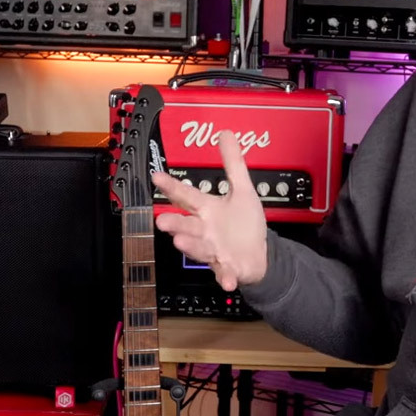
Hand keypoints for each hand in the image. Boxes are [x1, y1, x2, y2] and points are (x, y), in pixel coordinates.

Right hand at [152, 131, 268, 291]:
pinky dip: (226, 278)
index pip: (186, 195)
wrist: (259, 254)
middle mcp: (206, 230)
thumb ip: (233, 163)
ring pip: (199, 248)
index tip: (157, 177)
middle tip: (162, 220)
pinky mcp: (228, 268)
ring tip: (179, 241)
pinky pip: (225, 273)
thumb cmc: (245, 224)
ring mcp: (215, 250)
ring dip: (191, 246)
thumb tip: (225, 134)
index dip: (172, 187)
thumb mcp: (242, 189)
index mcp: (207, 210)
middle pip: (186, 224)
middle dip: (174, 223)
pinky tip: (228, 281)